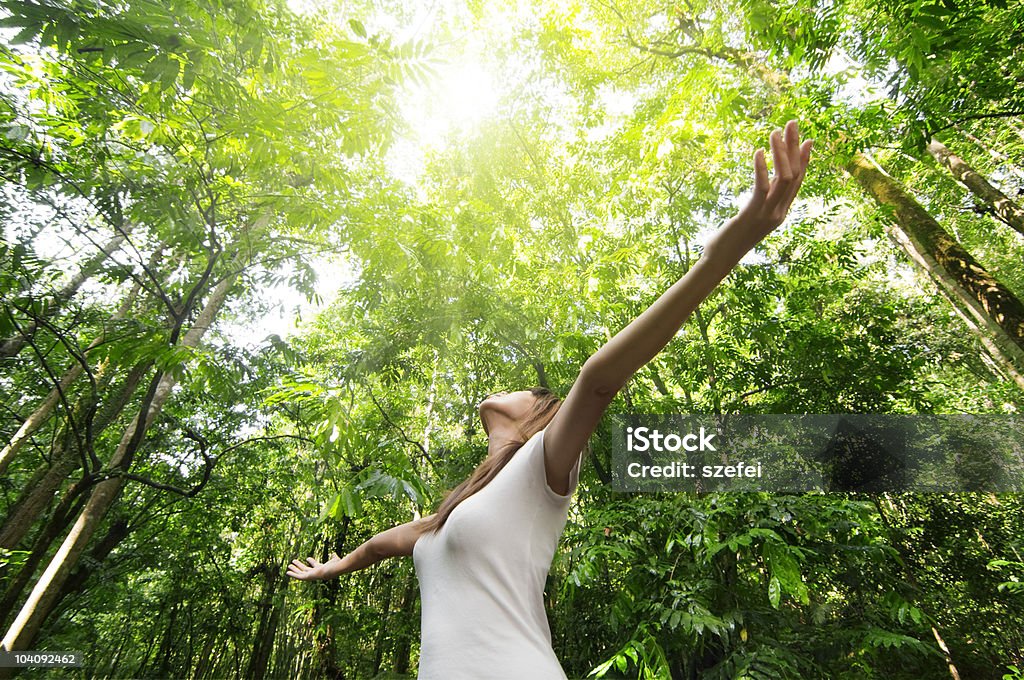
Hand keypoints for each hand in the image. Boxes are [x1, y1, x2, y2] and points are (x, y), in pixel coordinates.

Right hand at [287, 551, 338, 580]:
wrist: (334, 570)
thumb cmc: (336, 565)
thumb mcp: (335, 559)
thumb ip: (334, 557)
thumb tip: (334, 554)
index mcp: (321, 569)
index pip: (315, 565)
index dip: (311, 561)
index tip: (308, 558)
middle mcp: (315, 573)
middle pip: (305, 569)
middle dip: (300, 566)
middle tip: (294, 561)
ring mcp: (311, 575)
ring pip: (301, 572)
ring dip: (295, 569)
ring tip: (289, 565)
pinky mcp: (308, 577)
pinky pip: (299, 576)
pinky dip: (293, 574)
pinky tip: (288, 572)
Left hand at [705, 120, 812, 259]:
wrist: (719, 259)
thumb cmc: (731, 238)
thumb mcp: (751, 216)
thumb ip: (760, 202)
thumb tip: (764, 187)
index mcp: (781, 212)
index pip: (798, 182)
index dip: (804, 160)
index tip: (808, 139)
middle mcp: (779, 212)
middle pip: (794, 174)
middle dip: (794, 147)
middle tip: (793, 123)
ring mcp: (768, 214)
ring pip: (784, 178)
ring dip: (780, 153)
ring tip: (774, 132)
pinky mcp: (752, 214)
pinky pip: (762, 187)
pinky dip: (761, 167)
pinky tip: (757, 152)